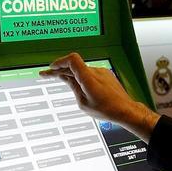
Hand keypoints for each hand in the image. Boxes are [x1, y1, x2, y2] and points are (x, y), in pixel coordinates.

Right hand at [40, 53, 159, 140]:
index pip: (72, 60)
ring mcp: (101, 72)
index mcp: (88, 78)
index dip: (59, 62)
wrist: (125, 110)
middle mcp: (95, 71)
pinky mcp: (105, 75)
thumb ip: (73, 88)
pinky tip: (75, 83)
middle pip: (74, 65)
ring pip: (81, 69)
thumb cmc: (107, 110)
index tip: (51, 68)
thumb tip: (66, 79)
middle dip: (59, 69)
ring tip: (59, 79)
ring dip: (70, 73)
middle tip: (46, 75)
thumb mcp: (83, 103)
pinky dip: (80, 76)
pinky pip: (89, 72)